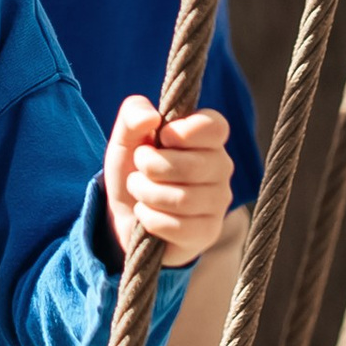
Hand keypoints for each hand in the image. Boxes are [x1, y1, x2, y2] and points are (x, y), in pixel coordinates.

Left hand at [103, 98, 234, 268]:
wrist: (125, 213)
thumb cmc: (133, 168)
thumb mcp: (125, 136)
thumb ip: (133, 114)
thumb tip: (151, 117)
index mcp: (208, 138)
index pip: (214, 127)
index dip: (182, 132)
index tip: (161, 138)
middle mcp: (221, 167)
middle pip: (191, 166)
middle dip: (150, 167)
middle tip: (140, 168)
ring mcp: (218, 202)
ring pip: (182, 199)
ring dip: (146, 193)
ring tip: (139, 190)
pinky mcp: (207, 232)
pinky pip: (177, 226)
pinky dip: (150, 219)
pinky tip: (146, 214)